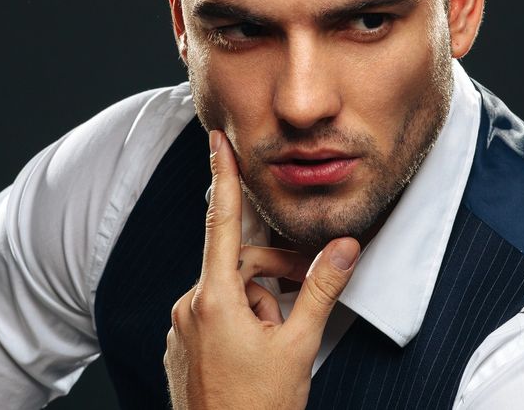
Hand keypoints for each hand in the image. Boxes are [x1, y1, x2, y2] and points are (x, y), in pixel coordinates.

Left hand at [164, 130, 360, 409]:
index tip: (217, 141)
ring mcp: (180, 330)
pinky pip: (212, 319)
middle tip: (295, 312)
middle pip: (237, 266)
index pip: (221, 222)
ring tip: (274, 350)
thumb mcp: (298, 345)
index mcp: (214, 299)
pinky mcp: (179, 348)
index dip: (222, 177)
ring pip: (228, 296)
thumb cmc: (259, 408)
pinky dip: (239, 327)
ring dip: (257, 309)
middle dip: (270, 278)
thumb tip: (345, 246)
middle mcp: (188, 307)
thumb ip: (320, 289)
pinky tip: (252, 359)